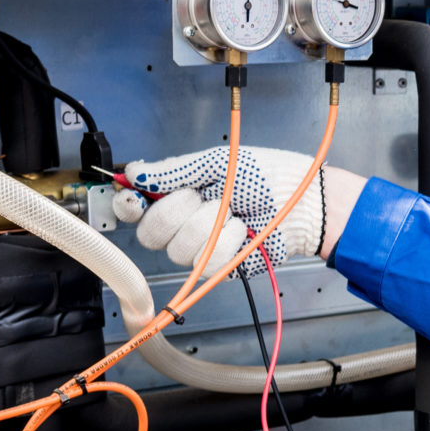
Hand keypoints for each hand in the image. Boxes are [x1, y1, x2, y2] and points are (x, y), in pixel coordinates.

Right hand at [117, 146, 361, 279]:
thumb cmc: (265, 176)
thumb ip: (174, 170)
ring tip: (233, 211)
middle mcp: (183, 223)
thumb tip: (134, 173)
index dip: (127, 206)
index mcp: (177, 194)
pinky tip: (241, 229)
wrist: (302, 202)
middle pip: (150, 234)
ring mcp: (201, 247)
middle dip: (176, 212)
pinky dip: (227, 242)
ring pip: (178, 250)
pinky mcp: (221, 267)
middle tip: (204, 196)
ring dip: (209, 225)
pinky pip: (206, 264)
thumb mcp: (216, 163)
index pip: (134, 208)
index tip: (135, 199)